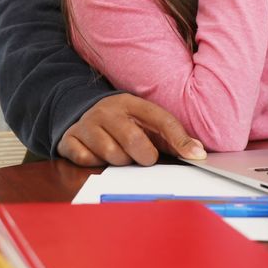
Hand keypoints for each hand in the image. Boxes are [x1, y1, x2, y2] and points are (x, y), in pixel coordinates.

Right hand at [56, 93, 206, 166]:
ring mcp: (86, 124)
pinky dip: (94, 164)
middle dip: (143, 156)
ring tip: (118, 154)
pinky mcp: (69, 139)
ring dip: (119, 162)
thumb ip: (171, 137)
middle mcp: (107, 111)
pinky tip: (96, 155)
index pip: (161, 119)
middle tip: (142, 157)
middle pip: (133, 140)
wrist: (82, 114)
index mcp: (131, 103)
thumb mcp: (146, 123)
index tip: (196, 155)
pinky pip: (86, 160)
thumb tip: (198, 152)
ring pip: (110, 155)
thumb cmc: (123, 123)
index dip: (179, 138)